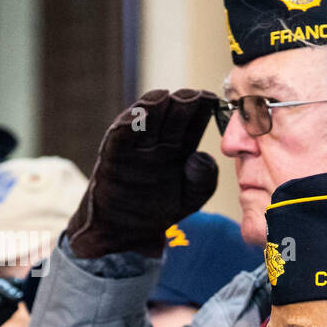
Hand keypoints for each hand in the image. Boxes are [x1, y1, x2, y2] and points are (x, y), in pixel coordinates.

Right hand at [67, 88, 219, 258]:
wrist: (127, 232)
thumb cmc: (159, 211)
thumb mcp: (191, 198)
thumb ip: (204, 180)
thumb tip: (202, 156)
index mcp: (179, 149)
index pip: (192, 125)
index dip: (202, 111)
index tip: (213, 100)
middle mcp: (157, 143)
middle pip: (171, 118)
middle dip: (182, 104)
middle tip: (194, 95)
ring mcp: (135, 148)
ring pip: (145, 121)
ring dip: (154, 107)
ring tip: (166, 97)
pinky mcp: (113, 156)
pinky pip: (120, 137)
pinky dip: (128, 125)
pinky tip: (139, 114)